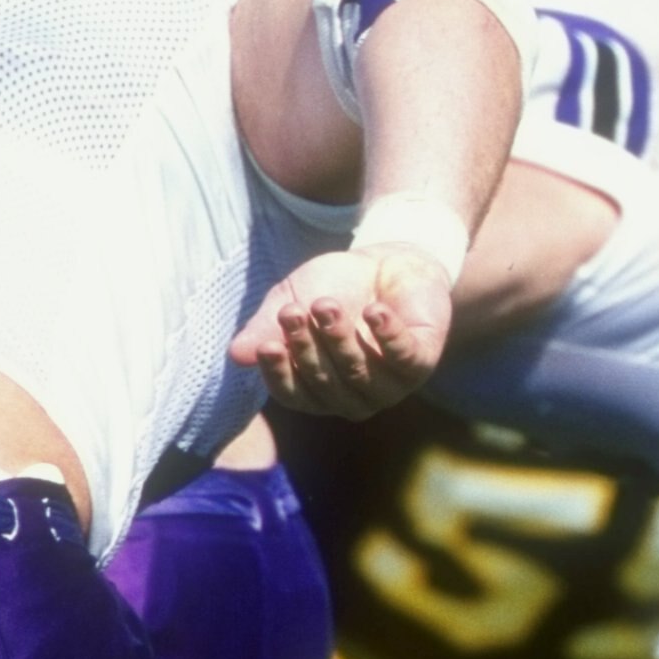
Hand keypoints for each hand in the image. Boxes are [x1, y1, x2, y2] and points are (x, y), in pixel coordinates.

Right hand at [231, 245, 453, 416]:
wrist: (386, 262)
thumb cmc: (334, 289)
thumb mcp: (291, 301)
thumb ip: (267, 328)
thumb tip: (237, 355)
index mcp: (319, 390)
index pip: (294, 395)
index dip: (280, 373)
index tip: (268, 345)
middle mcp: (354, 396)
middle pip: (325, 383)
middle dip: (307, 346)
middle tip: (296, 310)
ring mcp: (391, 384)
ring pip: (360, 372)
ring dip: (340, 337)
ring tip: (326, 304)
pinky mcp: (422, 362)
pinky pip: (404, 357)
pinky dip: (387, 335)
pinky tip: (374, 311)